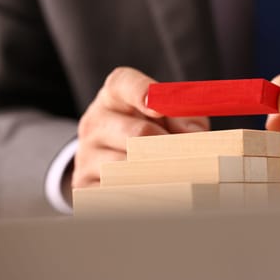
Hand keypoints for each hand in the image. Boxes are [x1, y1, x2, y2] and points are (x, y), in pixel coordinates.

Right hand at [72, 67, 209, 187]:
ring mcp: (87, 154)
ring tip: (179, 178)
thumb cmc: (152, 127)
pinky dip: (141, 195)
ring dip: (159, 175)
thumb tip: (194, 135)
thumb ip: (186, 115)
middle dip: (169, 147)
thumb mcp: (170, 114)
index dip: (141, 92)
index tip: (158, 108)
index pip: (123, 84)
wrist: (113, 156)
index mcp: (115, 95)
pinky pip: (115, 192)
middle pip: (136, 133)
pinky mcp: (84, 184)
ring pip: (128, 167)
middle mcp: (96, 121)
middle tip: (192, 159)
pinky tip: (157, 194)